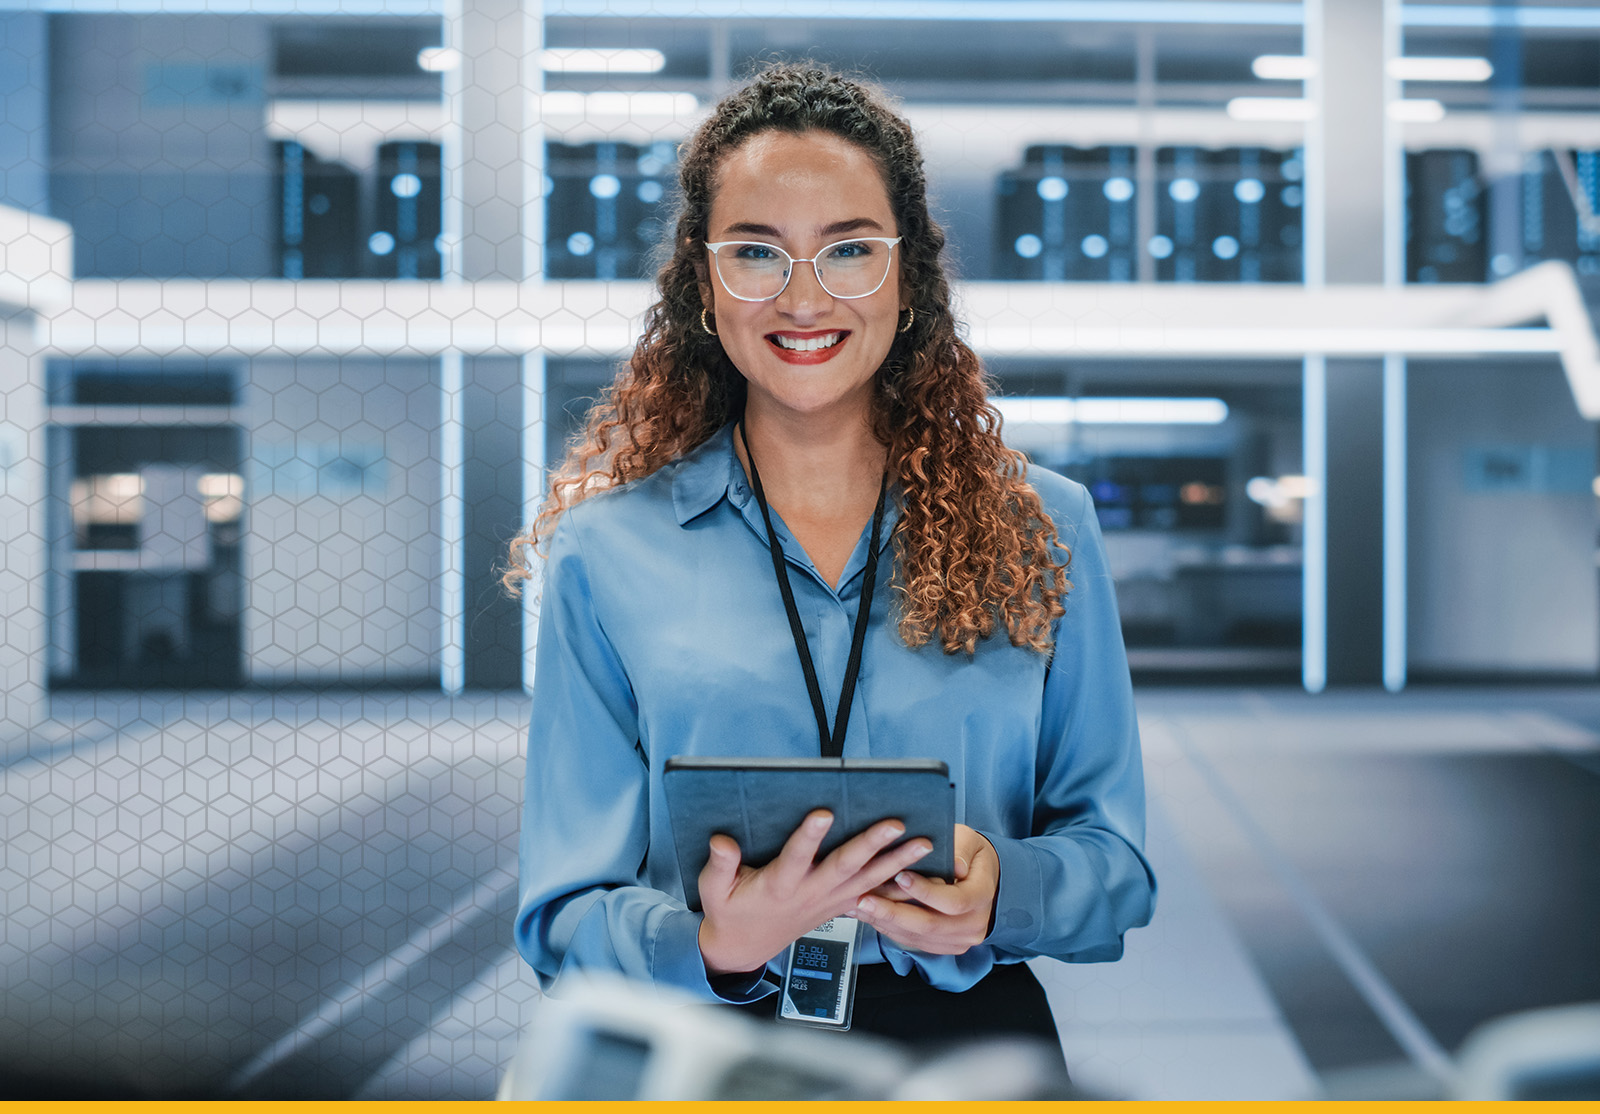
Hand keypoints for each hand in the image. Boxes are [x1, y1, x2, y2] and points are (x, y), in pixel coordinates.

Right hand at [697, 809, 931, 976]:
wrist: (746, 946)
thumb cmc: (731, 911)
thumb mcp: (714, 890)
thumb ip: (719, 865)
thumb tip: (722, 841)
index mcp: (779, 885)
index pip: (796, 857)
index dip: (809, 836)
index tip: (823, 812)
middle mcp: (810, 892)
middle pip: (844, 866)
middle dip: (871, 844)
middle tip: (895, 823)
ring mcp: (828, 901)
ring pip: (867, 879)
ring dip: (897, 861)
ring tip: (924, 843)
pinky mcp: (839, 904)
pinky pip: (873, 894)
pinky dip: (897, 883)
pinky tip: (921, 871)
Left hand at [851, 824, 997, 955]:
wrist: (981, 880)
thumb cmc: (971, 856)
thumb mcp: (971, 841)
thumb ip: (961, 848)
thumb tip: (955, 863)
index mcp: (982, 896)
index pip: (954, 901)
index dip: (925, 892)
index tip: (900, 876)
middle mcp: (974, 924)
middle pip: (930, 925)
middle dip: (893, 912)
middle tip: (864, 899)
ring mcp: (958, 939)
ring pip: (917, 936)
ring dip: (885, 922)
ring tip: (859, 907)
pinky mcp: (942, 946)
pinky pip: (913, 941)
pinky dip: (888, 929)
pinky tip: (868, 916)